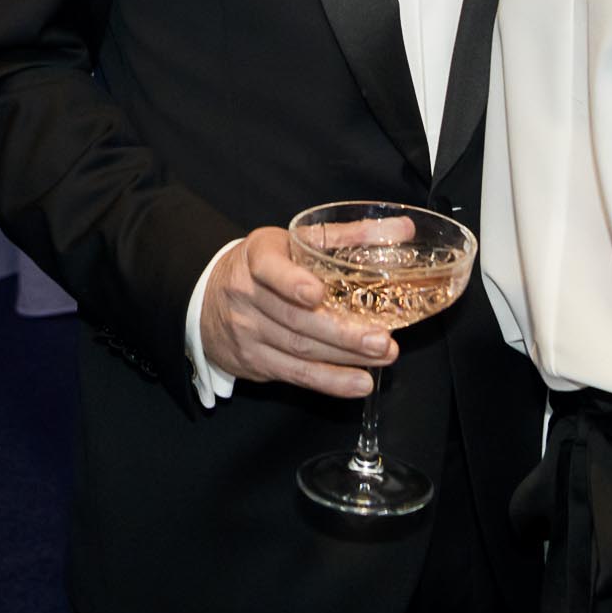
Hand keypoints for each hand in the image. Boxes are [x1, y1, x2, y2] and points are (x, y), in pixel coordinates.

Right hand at [198, 225, 393, 396]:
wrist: (208, 302)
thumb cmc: (263, 267)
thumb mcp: (293, 241)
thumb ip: (346, 236)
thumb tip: (403, 229)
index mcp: (256, 257)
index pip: (269, 268)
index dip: (291, 282)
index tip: (317, 293)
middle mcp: (246, 295)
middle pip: (295, 319)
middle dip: (342, 333)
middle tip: (381, 339)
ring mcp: (247, 332)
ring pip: (299, 349)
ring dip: (345, 357)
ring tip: (383, 356)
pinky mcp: (255, 362)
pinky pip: (295, 375)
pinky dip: (330, 382)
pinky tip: (359, 383)